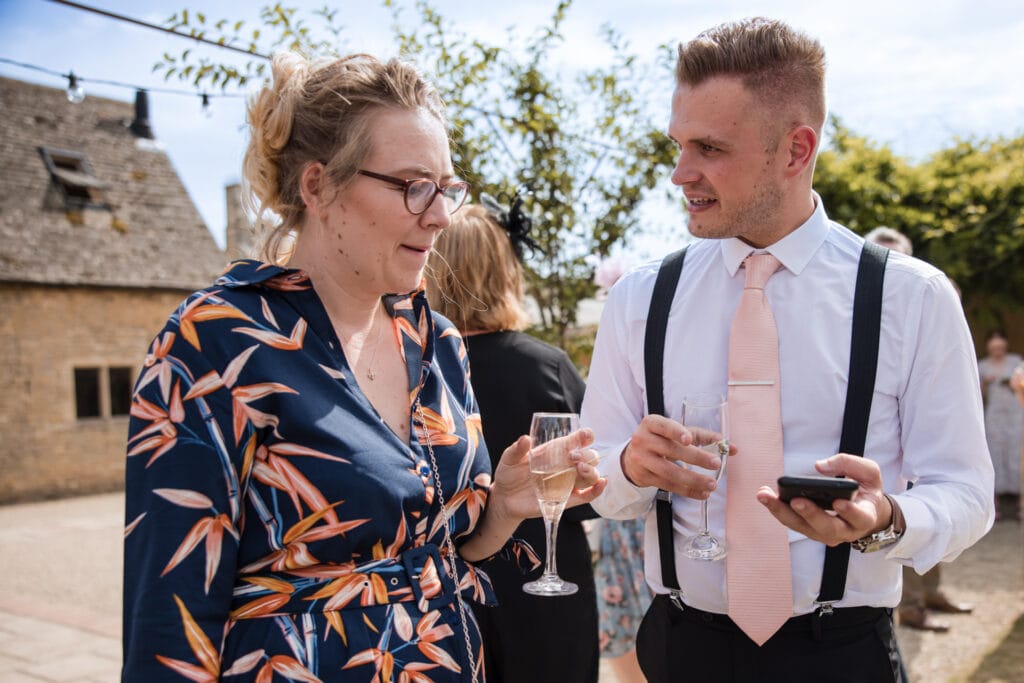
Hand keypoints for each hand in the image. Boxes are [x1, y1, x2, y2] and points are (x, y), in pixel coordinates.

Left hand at [490, 429, 606, 521]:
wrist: (504, 498)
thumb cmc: (508, 474)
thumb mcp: (509, 459)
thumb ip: (517, 449)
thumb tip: (525, 439)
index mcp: (556, 451)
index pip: (577, 440)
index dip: (585, 436)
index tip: (585, 436)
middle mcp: (566, 465)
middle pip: (589, 457)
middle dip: (586, 455)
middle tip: (572, 457)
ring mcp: (568, 482)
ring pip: (591, 476)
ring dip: (591, 471)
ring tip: (581, 468)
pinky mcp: (566, 500)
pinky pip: (587, 495)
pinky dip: (597, 490)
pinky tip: (601, 484)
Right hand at [620, 414, 735, 498]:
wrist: (633, 457)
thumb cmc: (662, 440)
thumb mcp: (677, 433)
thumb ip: (704, 437)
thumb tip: (732, 448)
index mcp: (652, 423)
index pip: (664, 426)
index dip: (676, 432)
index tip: (689, 439)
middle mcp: (643, 440)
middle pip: (671, 450)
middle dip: (696, 458)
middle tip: (716, 463)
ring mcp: (641, 460)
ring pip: (669, 472)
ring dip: (693, 480)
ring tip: (712, 484)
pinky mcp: (644, 477)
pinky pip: (668, 486)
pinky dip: (687, 491)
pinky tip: (702, 493)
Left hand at [756, 454, 892, 546]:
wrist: (865, 510)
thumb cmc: (865, 489)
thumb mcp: (868, 472)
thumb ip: (849, 464)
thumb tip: (819, 466)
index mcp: (865, 517)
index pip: (860, 518)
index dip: (850, 512)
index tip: (838, 501)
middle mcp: (846, 531)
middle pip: (827, 528)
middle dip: (810, 514)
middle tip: (795, 500)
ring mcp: (826, 534)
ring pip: (804, 528)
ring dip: (782, 512)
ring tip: (765, 495)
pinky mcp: (810, 530)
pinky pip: (793, 523)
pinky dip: (778, 509)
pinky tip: (765, 495)